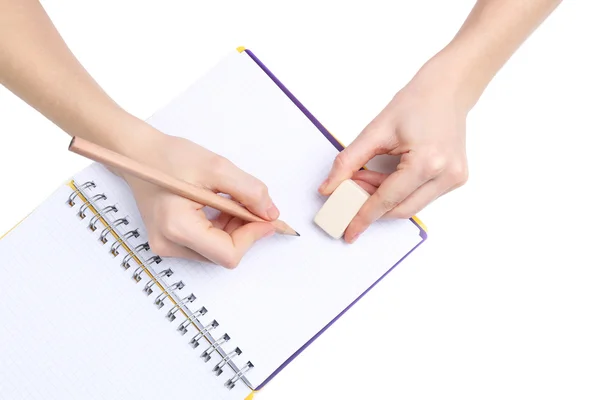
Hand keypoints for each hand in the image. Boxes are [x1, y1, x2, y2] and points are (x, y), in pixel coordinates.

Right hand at [120, 129, 278, 267]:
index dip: (253, 236)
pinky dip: (220, 228)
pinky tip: (218, 206)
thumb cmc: (169, 157)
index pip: (228, 253)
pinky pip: (205, 244)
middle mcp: (169, 244)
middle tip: (250, 204)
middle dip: (243, 231)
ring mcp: (166, 245)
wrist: (138, 154)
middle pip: (223, 254)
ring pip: (216, 250)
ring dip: (232, 229)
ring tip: (229, 200)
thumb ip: (249, 191)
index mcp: (177, 227)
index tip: (266, 218)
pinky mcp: (168, 241)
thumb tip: (270, 214)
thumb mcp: (217, 167)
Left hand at [319, 55, 469, 242]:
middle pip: (399, 209)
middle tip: (351, 189)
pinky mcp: (456, 179)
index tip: (349, 231)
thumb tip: (329, 188)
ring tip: (369, 175)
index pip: (387, 200)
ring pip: (410, 206)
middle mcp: (446, 175)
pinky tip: (389, 174)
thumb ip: (349, 162)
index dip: (363, 216)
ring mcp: (454, 179)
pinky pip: (421, 197)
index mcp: (427, 162)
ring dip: (385, 197)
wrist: (448, 89)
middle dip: (371, 204)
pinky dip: (400, 192)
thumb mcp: (376, 131)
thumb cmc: (416, 102)